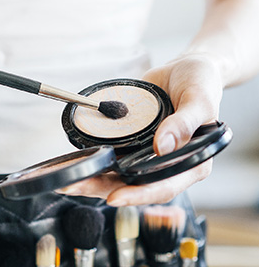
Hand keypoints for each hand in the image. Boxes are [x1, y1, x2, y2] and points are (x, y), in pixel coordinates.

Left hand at [59, 54, 223, 205]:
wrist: (185, 69)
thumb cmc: (201, 84)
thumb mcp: (200, 100)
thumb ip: (184, 123)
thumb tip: (162, 147)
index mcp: (191, 163)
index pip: (164, 187)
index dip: (138, 195)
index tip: (114, 197)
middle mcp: (167, 164)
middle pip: (134, 185)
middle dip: (102, 189)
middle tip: (74, 186)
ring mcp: (147, 154)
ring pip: (119, 174)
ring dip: (93, 178)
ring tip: (67, 179)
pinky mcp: (132, 143)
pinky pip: (113, 155)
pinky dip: (95, 159)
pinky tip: (75, 161)